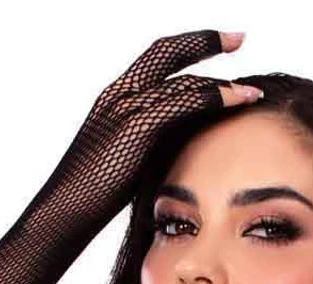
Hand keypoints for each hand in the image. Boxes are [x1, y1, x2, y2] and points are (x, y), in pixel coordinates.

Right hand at [38, 30, 262, 230]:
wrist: (61, 216)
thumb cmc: (86, 204)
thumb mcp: (120, 167)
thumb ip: (144, 152)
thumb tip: (171, 158)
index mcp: (112, 100)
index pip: (155, 61)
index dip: (186, 50)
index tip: (216, 47)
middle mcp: (118, 94)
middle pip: (168, 52)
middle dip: (206, 41)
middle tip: (239, 38)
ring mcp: (126, 106)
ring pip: (183, 79)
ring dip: (221, 78)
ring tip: (251, 85)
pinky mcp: (138, 126)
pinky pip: (186, 101)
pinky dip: (217, 96)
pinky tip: (241, 98)